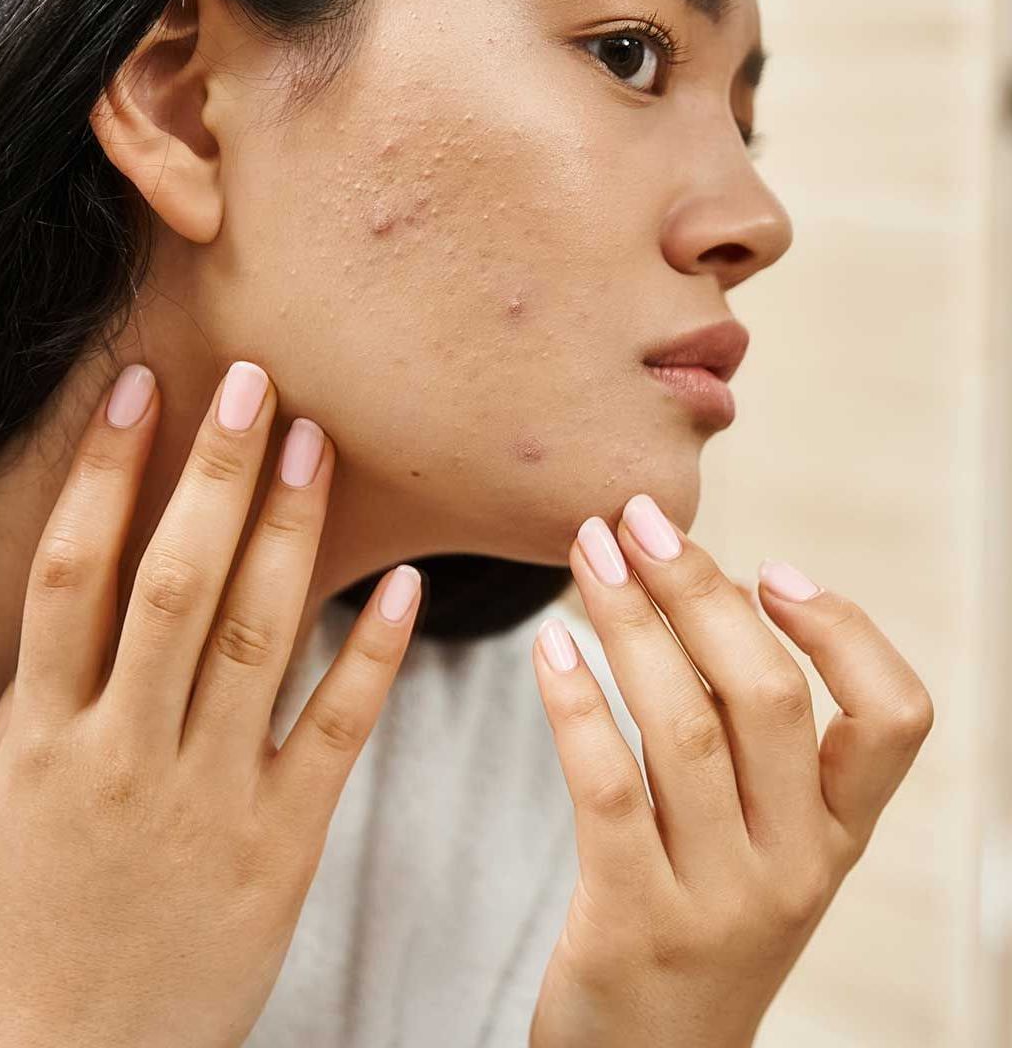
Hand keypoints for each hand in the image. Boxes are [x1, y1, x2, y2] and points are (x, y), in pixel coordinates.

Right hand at [0, 360, 422, 1047]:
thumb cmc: (37, 908)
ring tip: (312, 442)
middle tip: (250, 381)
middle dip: (210, 476)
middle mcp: (125, 754)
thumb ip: (45, 688)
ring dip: (288, 532)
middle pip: (170, 585)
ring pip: (256, 638)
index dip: (102, 473)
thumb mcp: (5, 794)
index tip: (141, 390)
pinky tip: (402, 582)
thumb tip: (82, 571)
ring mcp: (209, 798)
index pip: (72, 574)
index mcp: (43, 738)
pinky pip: (335, 730)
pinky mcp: (284, 841)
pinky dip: (369, 652)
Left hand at [528, 493, 933, 1047]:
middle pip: (769, 697)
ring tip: (585, 554)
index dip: (845, 631)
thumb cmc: (694, 923)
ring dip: (630, 623)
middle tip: (635, 518)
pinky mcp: (635, 921)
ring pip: (685, 727)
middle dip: (698, 590)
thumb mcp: (756, 847)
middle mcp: (797, 866)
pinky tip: (547, 648)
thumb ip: (750, 746)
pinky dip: (578, 703)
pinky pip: (608, 787)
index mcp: (837, 837)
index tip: (772, 566)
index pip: (896, 721)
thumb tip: (706, 594)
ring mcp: (721, 900)